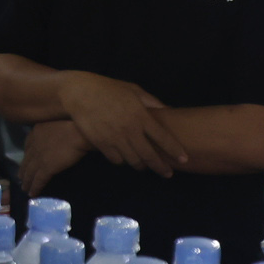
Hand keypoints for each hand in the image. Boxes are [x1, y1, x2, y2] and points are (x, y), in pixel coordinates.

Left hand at [17, 120, 89, 195]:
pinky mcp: (47, 167)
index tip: (25, 162)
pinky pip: (38, 180)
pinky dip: (35, 187)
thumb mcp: (57, 123)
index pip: (27, 146)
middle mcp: (34, 145)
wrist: (79, 132)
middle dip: (23, 170)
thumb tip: (55, 139)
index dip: (26, 156)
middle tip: (20, 178)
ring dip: (27, 181)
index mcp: (37, 132)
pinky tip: (32, 194)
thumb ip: (51, 131)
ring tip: (25, 188)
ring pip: (30, 172)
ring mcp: (39, 157)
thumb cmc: (75, 125)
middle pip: (26, 161)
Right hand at [58, 71, 186, 176]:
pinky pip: (116, 160)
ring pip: (133, 161)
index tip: (184, 160)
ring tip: (144, 165)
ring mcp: (115, 138)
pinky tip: (124, 158)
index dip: (175, 151)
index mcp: (141, 116)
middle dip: (161, 167)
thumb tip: (168, 110)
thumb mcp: (133, 90)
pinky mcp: (101, 144)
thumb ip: (152, 102)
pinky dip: (122, 161)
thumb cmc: (108, 89)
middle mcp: (130, 130)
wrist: (79, 93)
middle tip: (167, 174)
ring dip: (141, 165)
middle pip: (150, 155)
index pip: (163, 138)